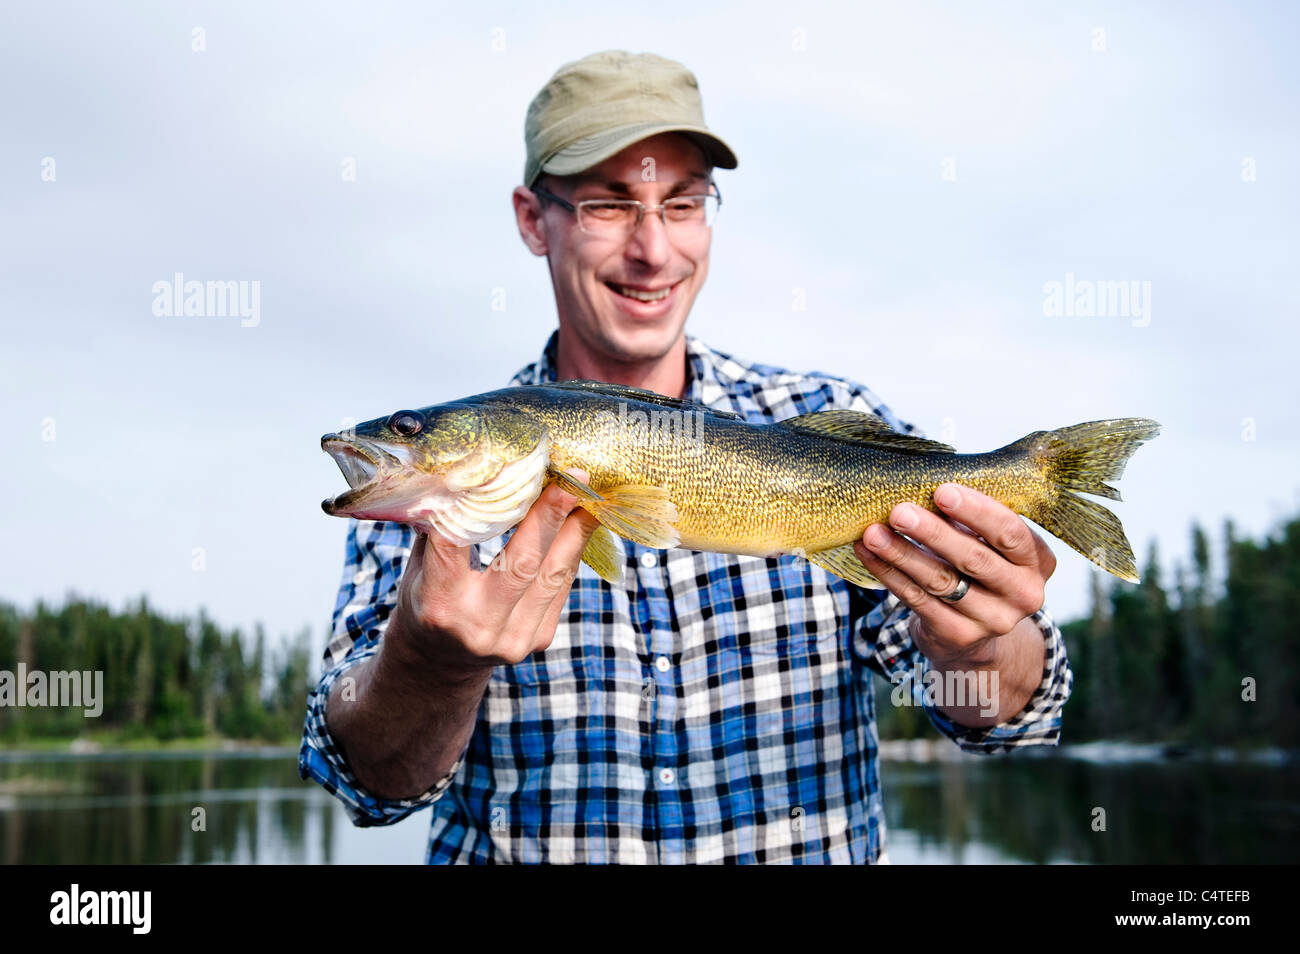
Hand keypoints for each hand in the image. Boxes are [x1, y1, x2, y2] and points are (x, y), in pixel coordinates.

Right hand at [389, 470, 600, 672]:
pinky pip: (561, 587)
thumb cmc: (426, 599)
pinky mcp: (537, 640)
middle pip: (522, 563)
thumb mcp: (418, 566)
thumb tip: (469, 472)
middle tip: (573, 479)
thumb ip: (442, 528)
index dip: (485, 506)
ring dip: (576, 531)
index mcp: (439, 603)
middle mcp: (477, 625)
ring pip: (553, 575)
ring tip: (590, 496)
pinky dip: (571, 552)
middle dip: (551, 516)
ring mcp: (512, 638)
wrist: (439, 662)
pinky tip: (580, 523)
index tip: (509, 471)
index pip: (462, 544)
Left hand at [853, 482, 1056, 667]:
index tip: (941, 491)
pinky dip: (889, 574)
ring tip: (873, 532)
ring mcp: (992, 619)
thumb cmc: (978, 568)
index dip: (976, 511)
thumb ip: (970, 519)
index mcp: (1036, 560)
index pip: (1010, 532)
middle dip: (933, 533)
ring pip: (940, 581)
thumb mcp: (989, 544)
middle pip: (974, 559)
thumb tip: (921, 483)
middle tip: (899, 511)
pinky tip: (869, 553)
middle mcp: (1022, 593)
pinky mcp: (958, 635)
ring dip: (902, 554)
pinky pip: (918, 600)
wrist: (978, 634)